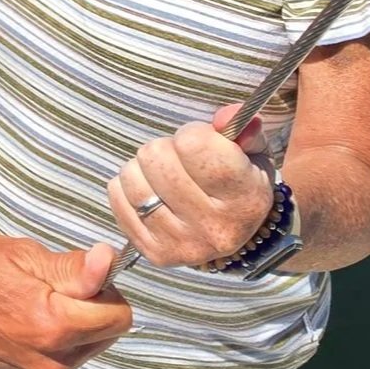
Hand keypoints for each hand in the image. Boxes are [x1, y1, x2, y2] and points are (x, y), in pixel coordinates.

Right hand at [0, 236, 130, 368]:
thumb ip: (74, 268)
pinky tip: (26, 321)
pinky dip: (58, 341)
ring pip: (88, 347)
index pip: (119, 316)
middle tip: (52, 284)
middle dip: (92, 307)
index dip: (105, 288)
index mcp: (53, 325)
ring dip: (76, 324)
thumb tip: (110, 260)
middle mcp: (51, 361)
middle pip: (107, 334)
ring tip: (36, 301)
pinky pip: (65, 360)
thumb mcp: (23, 255)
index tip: (81, 272)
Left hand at [107, 105, 275, 268]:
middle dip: (163, 148)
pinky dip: (125, 187)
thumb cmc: (239, 181)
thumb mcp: (251, 151)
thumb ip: (240, 127)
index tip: (200, 141)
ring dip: (141, 167)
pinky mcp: (155, 252)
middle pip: (156, 158)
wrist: (233, 233)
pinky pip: (117, 199)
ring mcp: (183, 243)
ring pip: (132, 178)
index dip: (192, 133)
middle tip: (178, 159)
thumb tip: (224, 116)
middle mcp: (215, 226)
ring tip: (160, 174)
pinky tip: (147, 190)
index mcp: (244, 197)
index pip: (194, 145)